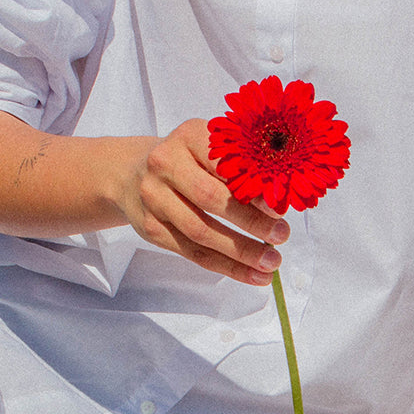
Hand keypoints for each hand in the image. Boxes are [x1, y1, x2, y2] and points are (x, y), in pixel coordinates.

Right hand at [0, 110, 289, 286]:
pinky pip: (194, 254)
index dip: (254, 186)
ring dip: (242, 252)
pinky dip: (228, 269)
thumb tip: (283, 198)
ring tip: (272, 262)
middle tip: (282, 235)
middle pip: (212, 199)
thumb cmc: (188, 159)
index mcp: (189, 136)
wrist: (130, 172)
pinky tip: (255, 277)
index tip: (282, 204)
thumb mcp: (211, 146)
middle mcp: (165, 164)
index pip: (225, 162)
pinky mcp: (152, 229)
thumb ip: (243, 163)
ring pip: (201, 232)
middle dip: (251, 222)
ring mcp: (154, 199)